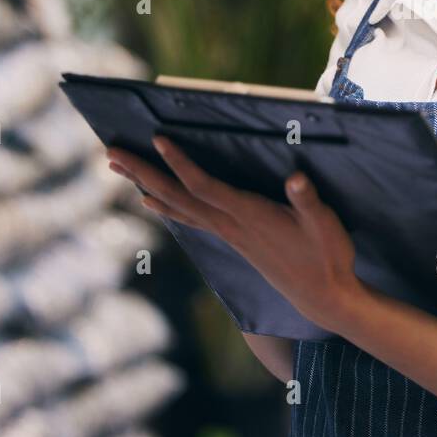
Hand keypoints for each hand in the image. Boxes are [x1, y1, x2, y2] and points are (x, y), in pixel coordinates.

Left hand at [105, 137, 363, 332]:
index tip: (158, 139)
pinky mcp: (231, 239)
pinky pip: (188, 218)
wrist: (322, 297)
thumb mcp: (325, 225)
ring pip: (177, 207)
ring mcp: (228, 234)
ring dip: (145, 185)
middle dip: (143, 173)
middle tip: (110, 153)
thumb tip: (295, 179)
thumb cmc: (327, 256)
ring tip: (118, 168)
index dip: (181, 164)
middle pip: (177, 196)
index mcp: (249, 216)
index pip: (205, 187)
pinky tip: (150, 201)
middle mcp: (230, 226)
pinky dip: (165, 206)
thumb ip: (309, 201)